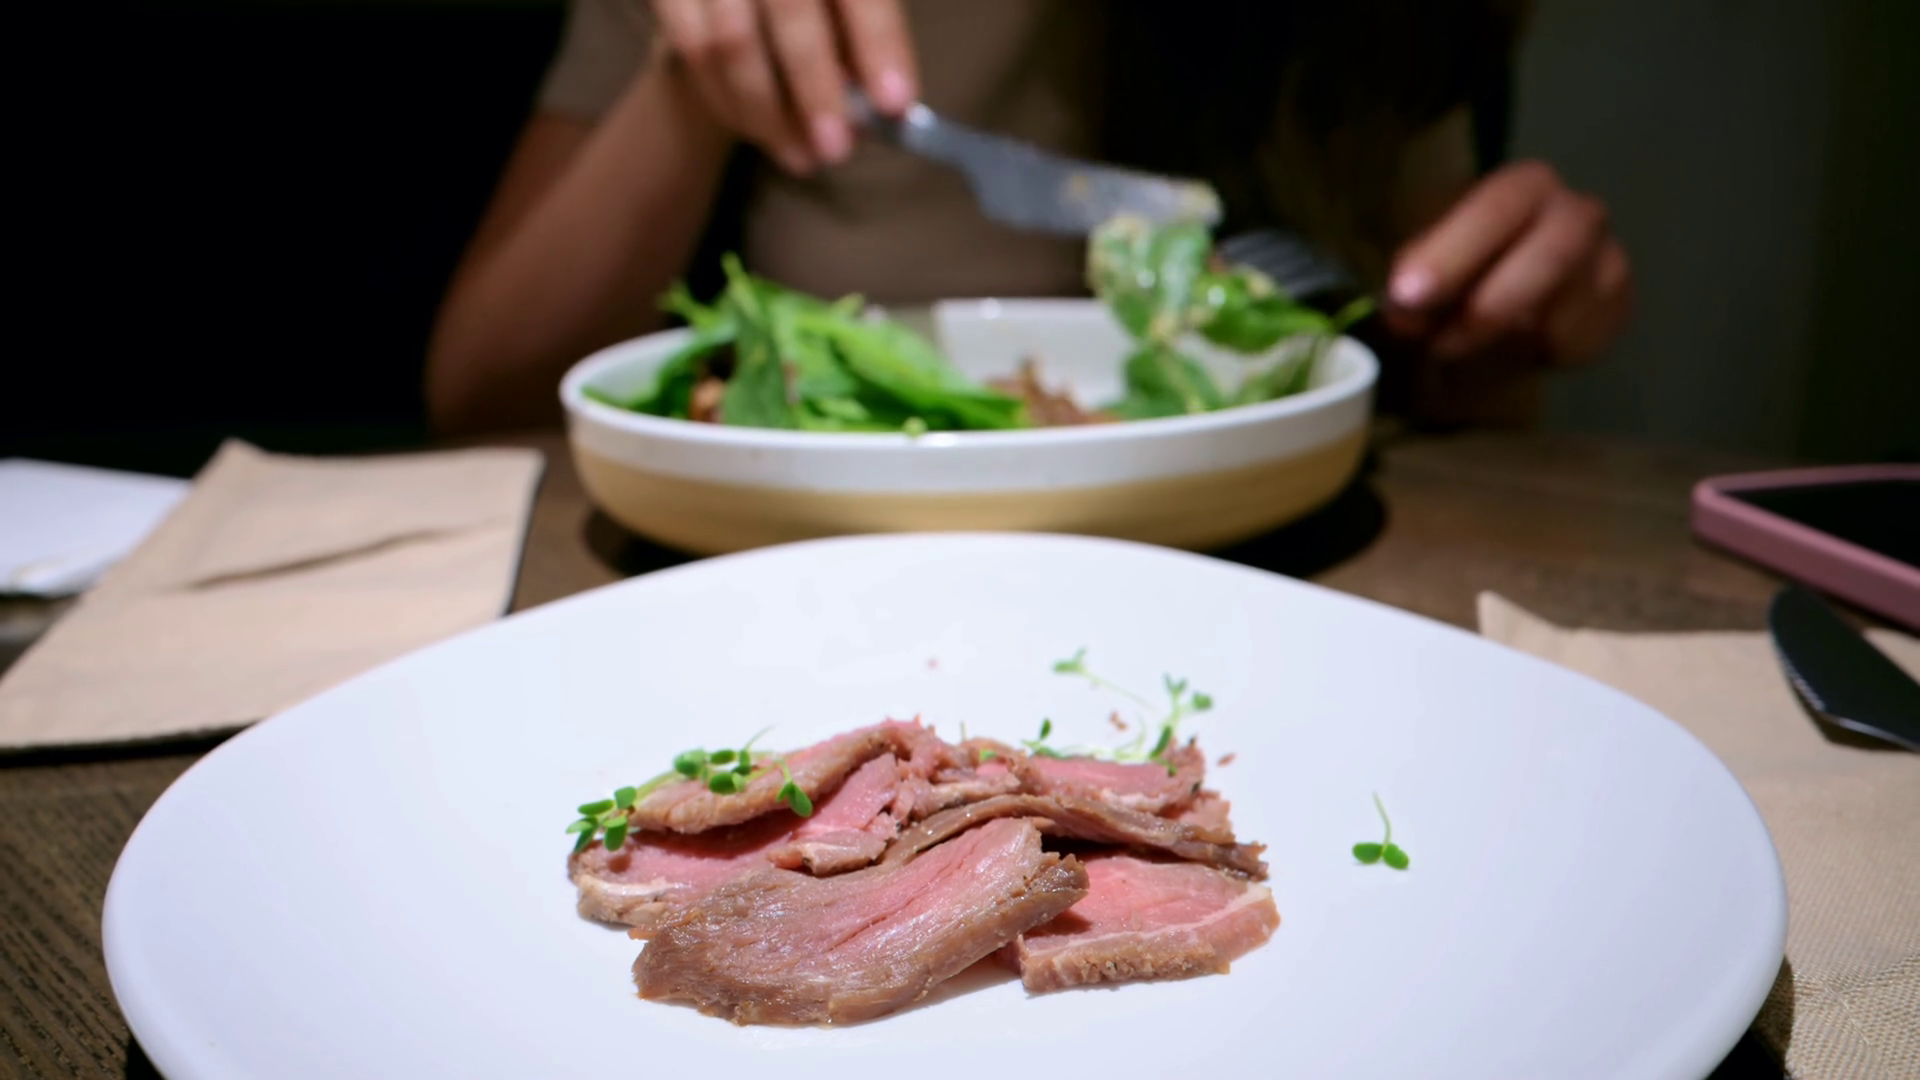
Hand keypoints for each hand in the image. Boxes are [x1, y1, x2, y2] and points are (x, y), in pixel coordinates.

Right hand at [652, 0, 916, 174]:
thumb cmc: (811, 3)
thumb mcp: (843, 10)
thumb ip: (858, 47)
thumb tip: (873, 111)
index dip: (879, 44)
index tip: (895, 104)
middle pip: (790, 8)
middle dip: (815, 88)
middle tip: (835, 151)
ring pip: (731, 41)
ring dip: (768, 114)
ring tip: (802, 157)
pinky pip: (692, 50)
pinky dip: (728, 103)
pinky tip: (758, 131)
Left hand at [1383, 161, 1631, 366]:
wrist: (1498, 315)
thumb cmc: (1457, 276)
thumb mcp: (1420, 268)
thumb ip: (1412, 280)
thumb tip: (1406, 308)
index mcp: (1525, 187)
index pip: (1499, 205)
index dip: (1453, 251)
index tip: (1409, 294)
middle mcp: (1578, 213)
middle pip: (1554, 252)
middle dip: (1491, 304)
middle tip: (1438, 343)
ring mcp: (1608, 262)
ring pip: (1563, 309)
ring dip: (1501, 340)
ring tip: (1462, 344)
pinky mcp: (1618, 310)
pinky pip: (1574, 345)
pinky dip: (1528, 357)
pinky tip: (1508, 348)